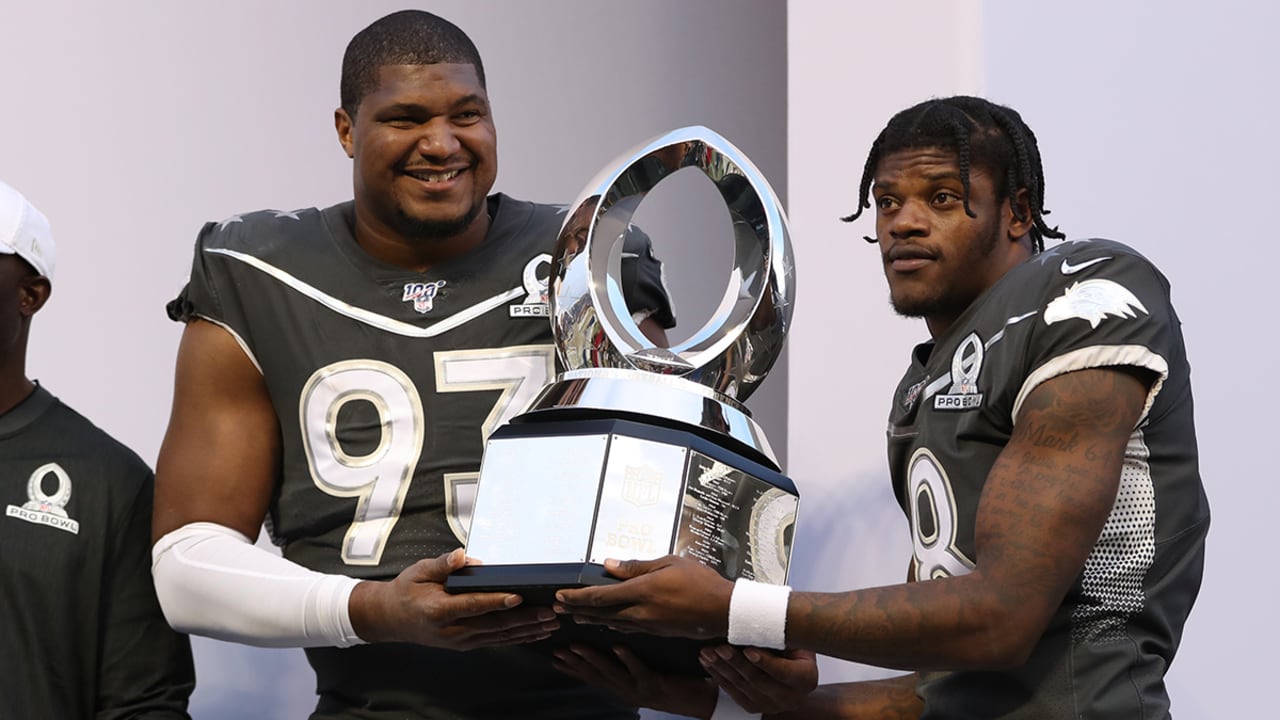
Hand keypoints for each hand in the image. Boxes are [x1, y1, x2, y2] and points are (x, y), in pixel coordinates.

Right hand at [349, 548, 558, 649]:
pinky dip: (517, 637)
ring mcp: (460, 640)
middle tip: (549, 612)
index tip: (518, 596)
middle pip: (493, 625)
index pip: (473, 605)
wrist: (391, 619)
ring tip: (550, 623)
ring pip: (498, 636)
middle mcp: (452, 630)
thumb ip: (442, 564)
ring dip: (526, 630)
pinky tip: (535, 633)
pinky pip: (495, 641)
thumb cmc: (407, 590)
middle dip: (524, 619)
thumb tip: (461, 557)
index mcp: (439, 610)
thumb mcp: (418, 571)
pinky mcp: (466, 644)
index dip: (496, 602)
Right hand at [552, 643, 716, 718]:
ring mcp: (638, 688)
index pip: (591, 678)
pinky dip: (628, 658)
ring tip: (577, 646)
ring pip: (611, 673)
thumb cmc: (671, 686)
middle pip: (595, 676)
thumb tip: (611, 645)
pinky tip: (619, 646)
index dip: (572, 669)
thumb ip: (627, 666)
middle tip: (557, 650)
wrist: (697, 702)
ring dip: (593, 659)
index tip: (554, 658)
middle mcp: (626, 691)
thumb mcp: (644, 678)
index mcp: (622, 688)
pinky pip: (639, 669)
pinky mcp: (654, 684)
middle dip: (575, 664)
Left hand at [553, 554, 732, 638]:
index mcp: (641, 591)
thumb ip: (637, 566)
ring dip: (592, 619)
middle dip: (577, 611)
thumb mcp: (668, 563)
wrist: (723, 611)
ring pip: (612, 623)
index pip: (600, 596)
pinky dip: (612, 624)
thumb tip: (611, 565)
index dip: (577, 597)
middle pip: (600, 613)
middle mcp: (640, 612)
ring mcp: (648, 625)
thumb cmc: (700, 583)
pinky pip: (627, 628)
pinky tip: (608, 623)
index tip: (561, 596)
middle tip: (559, 610)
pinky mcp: (656, 632)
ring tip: (577, 617)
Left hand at [701, 645, 818, 714]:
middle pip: (759, 680)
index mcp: (806, 680)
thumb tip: (763, 617)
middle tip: (721, 647)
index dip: (766, 662)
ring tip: (708, 652)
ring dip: (722, 668)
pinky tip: (708, 662)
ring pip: (742, 687)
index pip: (784, 672)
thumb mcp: (796, 639)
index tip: (749, 650)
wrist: (794, 672)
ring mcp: (771, 705)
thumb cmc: (794, 646)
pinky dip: (718, 676)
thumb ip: (782, 634)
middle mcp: (790, 698)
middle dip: (737, 663)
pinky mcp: (753, 707)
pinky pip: (732, 692)